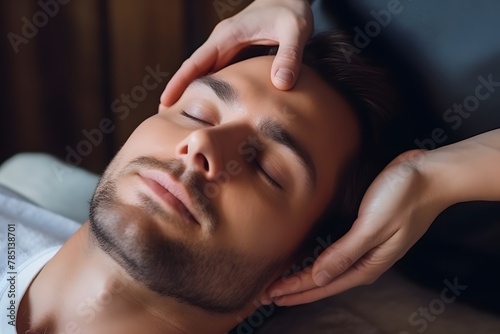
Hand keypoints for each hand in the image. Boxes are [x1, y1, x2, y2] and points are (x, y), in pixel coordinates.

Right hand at [160, 0, 312, 105]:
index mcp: (227, 37)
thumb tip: (281, 84)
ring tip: (185, 118)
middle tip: (166, 118)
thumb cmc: (291, 10)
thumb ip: (289, 56)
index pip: (196, 62)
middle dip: (178, 91)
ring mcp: (227, 48)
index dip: (179, 82)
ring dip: (192, 92)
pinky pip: (218, 73)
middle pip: (193, 70)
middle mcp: (222, 43)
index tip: (165, 101)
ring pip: (204, 73)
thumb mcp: (295, 31)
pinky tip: (211, 106)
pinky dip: (209, 88)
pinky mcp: (236, 54)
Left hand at [267, 149, 445, 305]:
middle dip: (295, 289)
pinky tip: (306, 260)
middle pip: (323, 281)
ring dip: (303, 276)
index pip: (323, 283)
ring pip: (327, 268)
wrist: (429, 174)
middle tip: (268, 295)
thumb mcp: (373, 226)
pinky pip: (334, 253)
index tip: (271, 295)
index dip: (295, 290)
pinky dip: (316, 259)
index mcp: (367, 263)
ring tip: (281, 283)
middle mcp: (364, 260)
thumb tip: (318, 278)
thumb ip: (346, 253)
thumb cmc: (404, 198)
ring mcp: (364, 247)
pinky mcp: (363, 232)